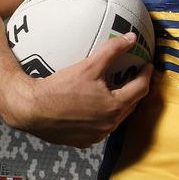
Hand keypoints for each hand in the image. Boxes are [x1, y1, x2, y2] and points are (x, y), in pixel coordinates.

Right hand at [5, 33, 152, 147]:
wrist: (30, 110)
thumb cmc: (60, 87)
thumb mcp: (88, 66)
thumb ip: (112, 51)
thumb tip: (131, 37)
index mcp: (115, 107)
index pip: (140, 89)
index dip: (146, 76)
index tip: (147, 66)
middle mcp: (109, 125)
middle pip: (131, 105)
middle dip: (136, 90)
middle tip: (136, 77)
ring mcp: (96, 136)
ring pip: (116, 118)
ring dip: (120, 105)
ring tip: (118, 91)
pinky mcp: (83, 142)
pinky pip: (99, 128)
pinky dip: (103, 117)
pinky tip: (97, 108)